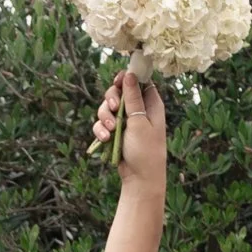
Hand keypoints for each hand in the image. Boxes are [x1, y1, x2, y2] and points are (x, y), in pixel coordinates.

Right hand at [91, 69, 166, 190]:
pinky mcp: (114, 133)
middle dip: (111, 100)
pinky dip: (101, 131)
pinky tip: (104, 140)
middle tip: (113, 109)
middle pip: (118, 92)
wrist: (140, 177)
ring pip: (107, 109)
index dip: (126, 79)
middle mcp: (137, 109)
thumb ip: (132, 97)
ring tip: (109, 131)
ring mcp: (125, 121)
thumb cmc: (146, 149)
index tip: (118, 82)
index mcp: (150, 103)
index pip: (137, 81)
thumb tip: (129, 73)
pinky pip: (102, 124)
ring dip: (104, 118)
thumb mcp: (139, 121)